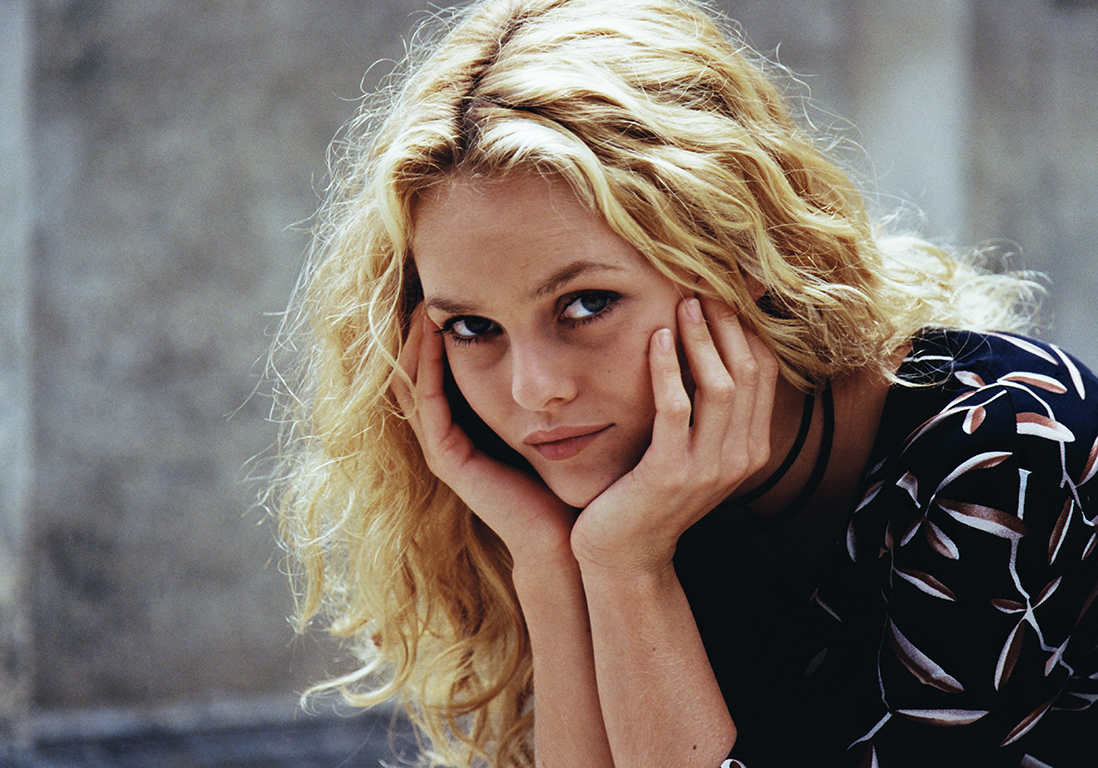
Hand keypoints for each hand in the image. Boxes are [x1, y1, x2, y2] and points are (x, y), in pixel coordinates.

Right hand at [391, 307, 576, 567]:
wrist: (566, 532)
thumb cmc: (568, 473)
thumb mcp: (552, 415)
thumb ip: (545, 383)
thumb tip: (566, 323)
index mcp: (466, 423)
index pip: (434, 365)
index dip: (434, 327)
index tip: (448, 286)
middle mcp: (446, 434)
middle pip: (414, 369)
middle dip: (416, 327)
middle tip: (424, 282)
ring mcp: (443, 447)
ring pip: (412, 381)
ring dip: (414, 340)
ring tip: (424, 298)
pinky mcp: (448, 459)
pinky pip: (428, 403)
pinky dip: (427, 365)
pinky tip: (435, 331)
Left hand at [571, 295, 778, 573]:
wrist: (623, 552)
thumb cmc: (650, 491)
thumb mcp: (691, 448)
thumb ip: (708, 409)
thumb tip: (712, 344)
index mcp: (752, 447)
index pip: (766, 372)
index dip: (748, 327)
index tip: (727, 289)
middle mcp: (740, 457)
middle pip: (749, 371)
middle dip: (727, 323)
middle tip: (703, 285)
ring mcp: (708, 468)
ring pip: (721, 386)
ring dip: (701, 338)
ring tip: (682, 303)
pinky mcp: (670, 473)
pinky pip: (676, 409)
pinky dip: (666, 368)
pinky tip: (654, 337)